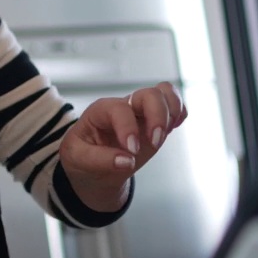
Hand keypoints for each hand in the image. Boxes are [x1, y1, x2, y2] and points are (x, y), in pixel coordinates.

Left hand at [59, 81, 186, 209]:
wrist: (92, 164)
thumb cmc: (82, 155)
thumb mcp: (78, 158)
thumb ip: (99, 159)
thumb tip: (127, 161)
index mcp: (100, 111)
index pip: (119, 109)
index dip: (128, 128)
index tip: (132, 150)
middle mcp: (123, 106)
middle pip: (149, 94)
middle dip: (158, 116)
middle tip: (154, 141)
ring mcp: (141, 112)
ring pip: (165, 93)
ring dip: (172, 111)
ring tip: (164, 133)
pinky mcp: (155, 121)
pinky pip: (174, 105)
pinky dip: (179, 114)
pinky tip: (171, 128)